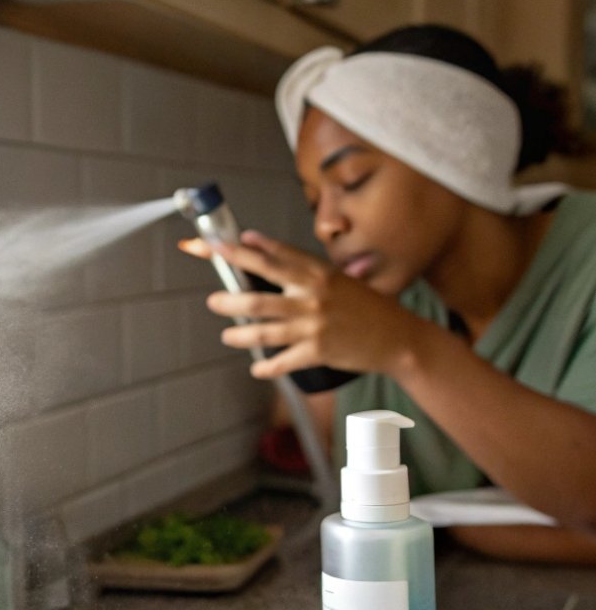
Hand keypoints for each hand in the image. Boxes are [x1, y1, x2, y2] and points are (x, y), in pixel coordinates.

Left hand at [177, 230, 427, 379]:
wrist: (399, 337)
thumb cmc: (364, 305)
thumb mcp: (334, 276)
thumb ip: (295, 261)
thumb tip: (255, 242)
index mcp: (317, 273)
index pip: (270, 257)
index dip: (238, 251)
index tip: (212, 245)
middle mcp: (313, 297)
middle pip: (259, 296)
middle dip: (229, 300)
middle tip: (213, 301)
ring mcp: (314, 326)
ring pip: (263, 331)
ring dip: (239, 334)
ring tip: (227, 334)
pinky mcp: (318, 352)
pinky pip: (282, 361)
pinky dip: (266, 367)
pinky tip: (257, 367)